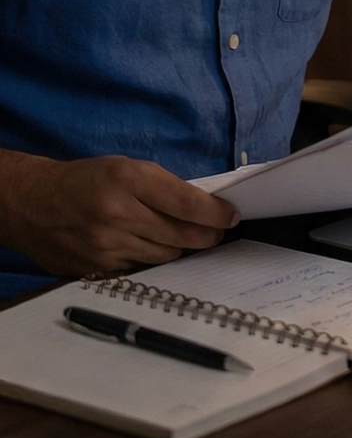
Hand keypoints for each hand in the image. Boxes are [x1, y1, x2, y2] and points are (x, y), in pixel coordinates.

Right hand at [0, 150, 238, 277]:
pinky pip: (141, 269)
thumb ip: (163, 186)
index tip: (233, 216)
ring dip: (181, 249)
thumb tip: (204, 207)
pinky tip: (150, 249)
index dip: (216, 213)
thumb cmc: (86, 180)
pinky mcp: (97, 269)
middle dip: (208, 236)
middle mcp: (118, 215)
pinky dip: (152, 260)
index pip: (186, 203)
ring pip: (166, 256)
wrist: (33, 204)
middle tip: (218, 233)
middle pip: (182, 236)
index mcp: (128, 181)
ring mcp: (106, 246)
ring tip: (185, 239)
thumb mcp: (125, 168)